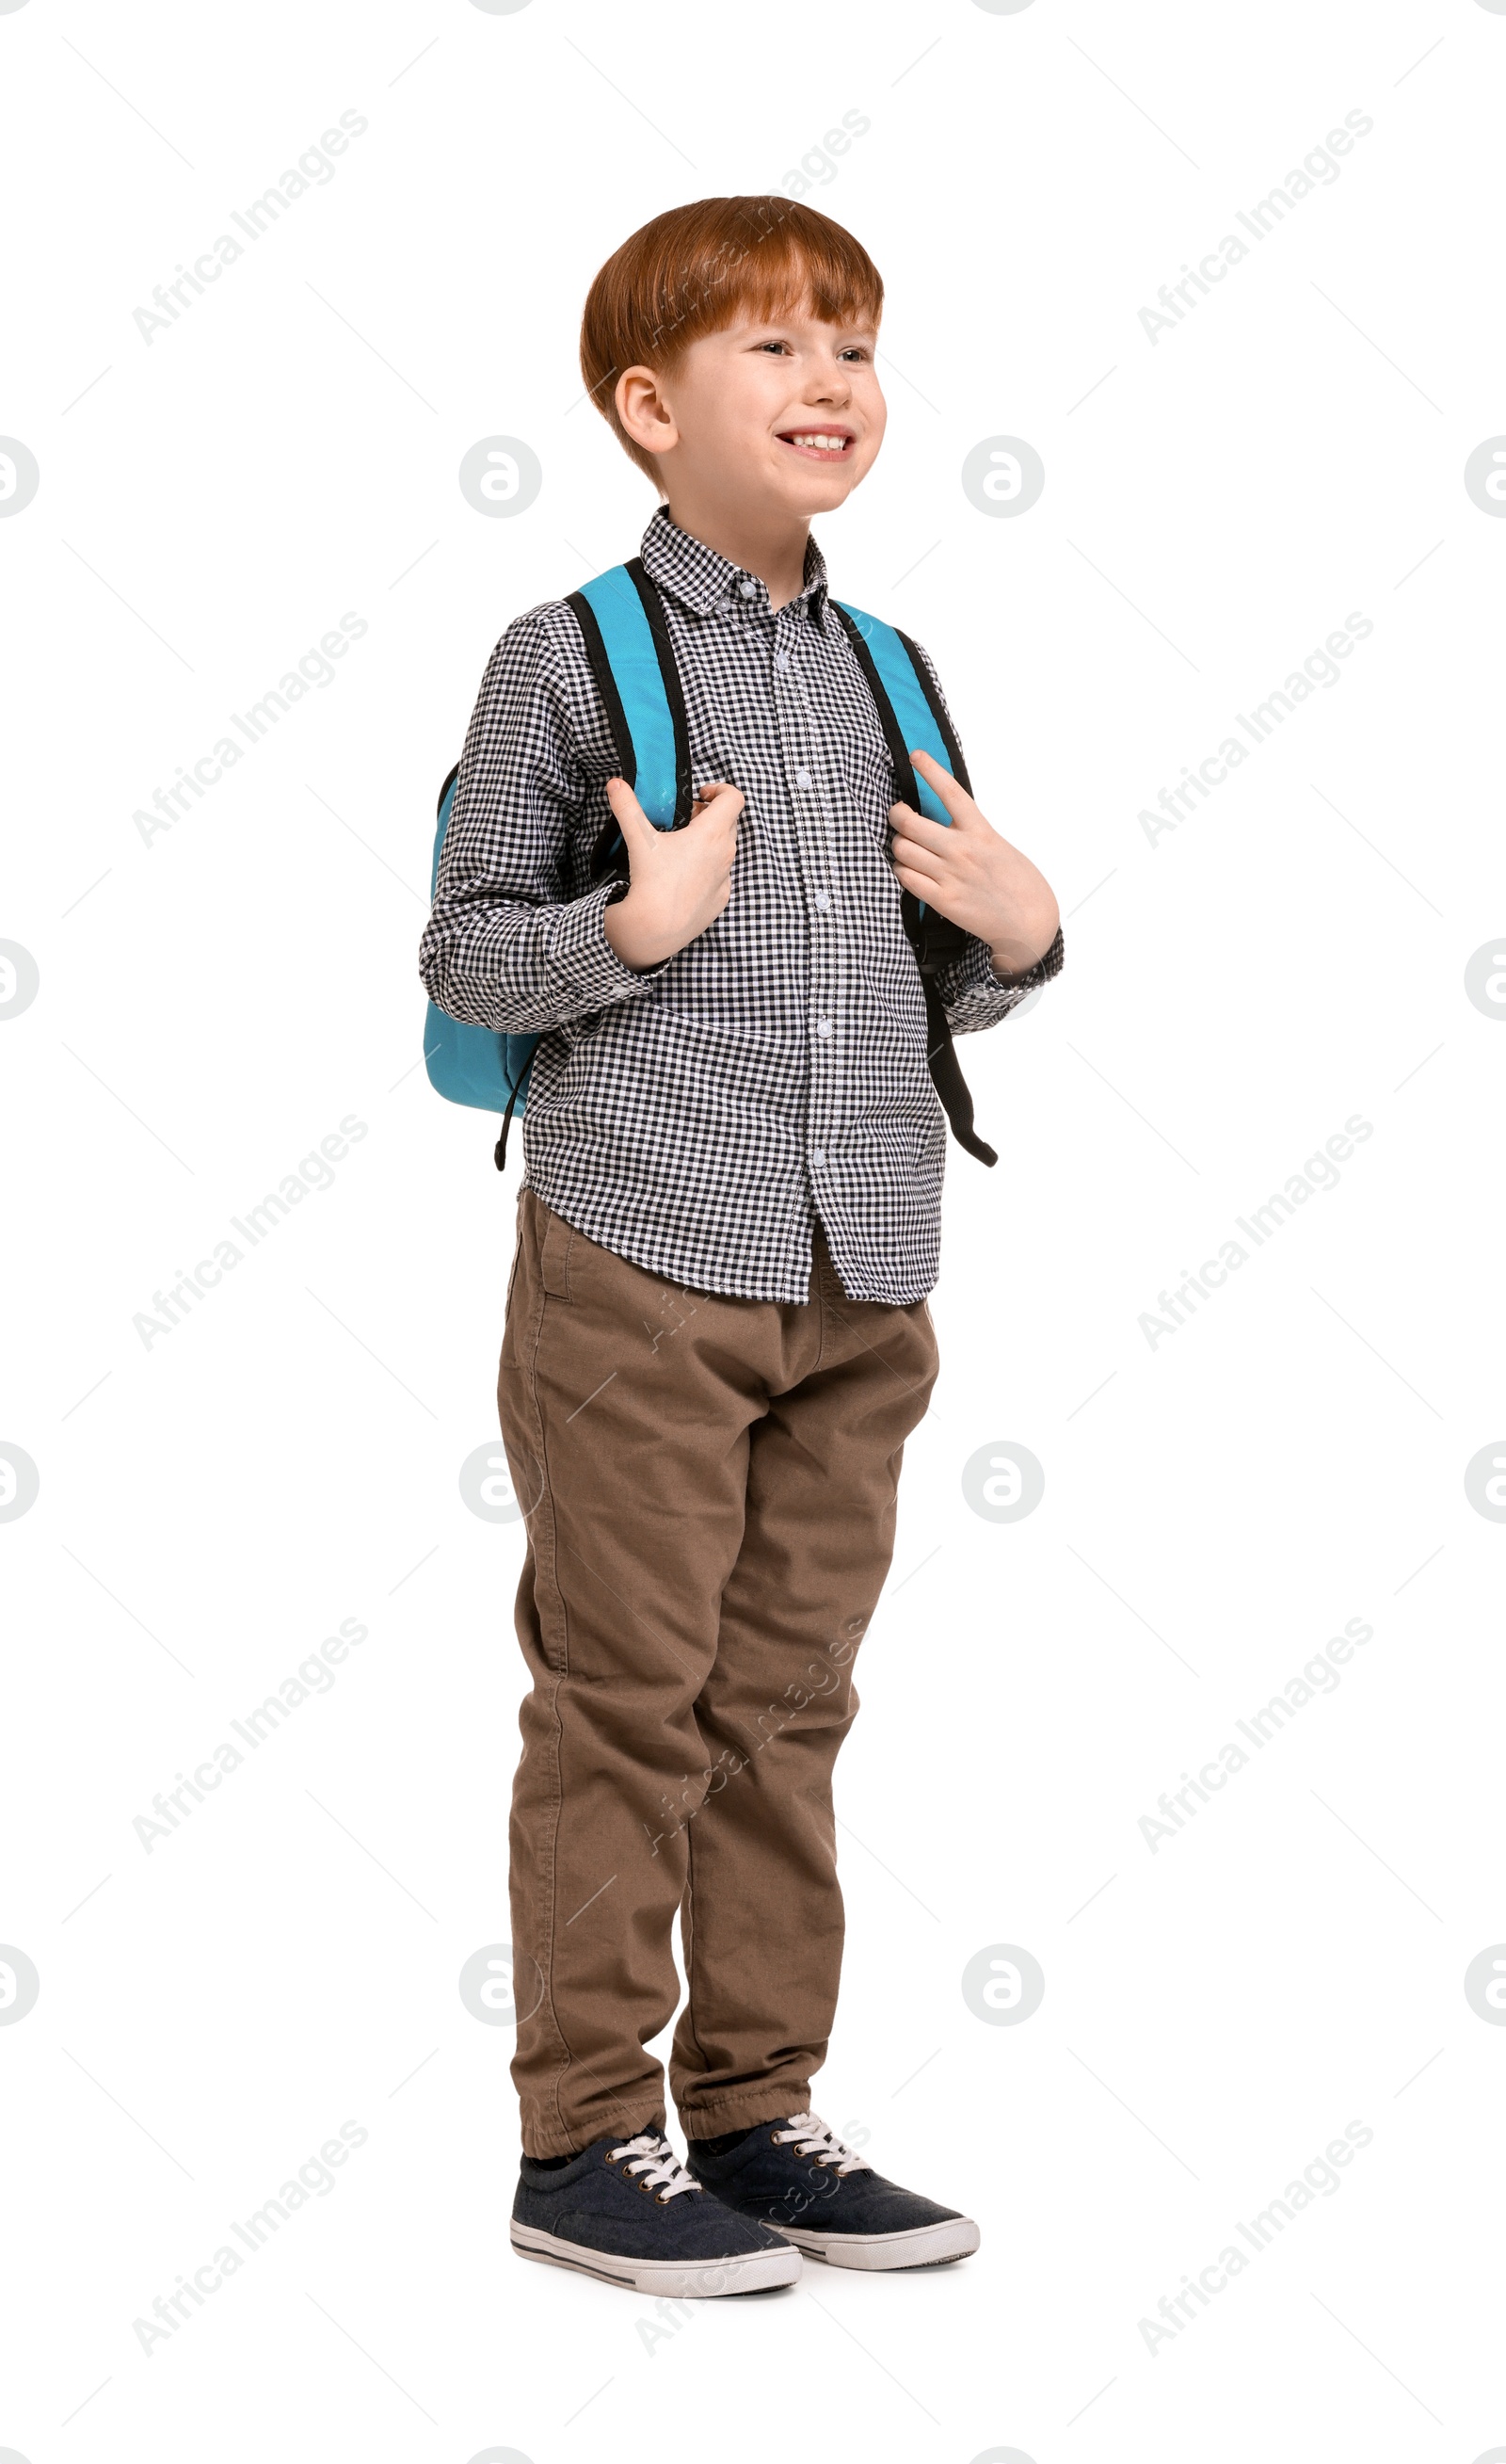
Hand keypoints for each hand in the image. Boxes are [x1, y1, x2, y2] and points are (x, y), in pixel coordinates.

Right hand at [602, 776, 743, 969]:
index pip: (734, 798)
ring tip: (682, 848)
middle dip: (711, 815)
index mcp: (712, 833)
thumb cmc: (652, 881)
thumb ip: (627, 806)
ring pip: (725, 849)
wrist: (656, 927)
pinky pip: (720, 875)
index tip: (701, 795)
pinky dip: (707, 868)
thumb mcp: (639, 838)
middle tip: (687, 820)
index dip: (721, 789)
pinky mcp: (722, 897)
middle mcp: (725, 853)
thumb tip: (615, 783)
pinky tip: (684, 875)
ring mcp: (725, 877)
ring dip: (710, 841)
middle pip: (730, 821)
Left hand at [889, 749, 1058, 977]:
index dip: (931, 770)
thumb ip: (970, 832)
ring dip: (897, 845)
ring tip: (904, 847)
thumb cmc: (1017, 882)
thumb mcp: (998, 845)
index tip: (915, 756)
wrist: (1029, 922)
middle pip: (910, 823)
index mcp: (980, 831)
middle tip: (897, 814)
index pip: (950, 792)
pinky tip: (907, 869)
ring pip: (902, 849)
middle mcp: (962, 850)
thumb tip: (941, 821)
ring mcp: (951, 875)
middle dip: (896, 815)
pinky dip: (900, 870)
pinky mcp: (943, 900)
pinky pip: (906, 878)